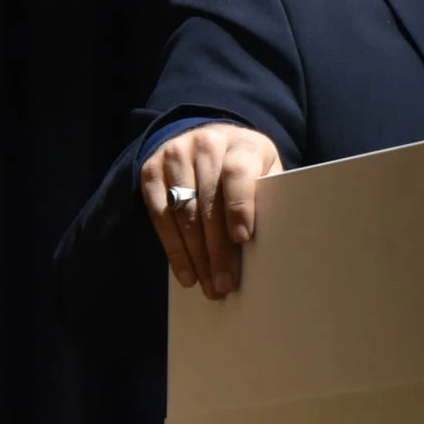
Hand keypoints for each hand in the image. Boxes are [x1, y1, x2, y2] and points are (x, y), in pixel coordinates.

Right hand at [138, 124, 285, 298]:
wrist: (210, 138)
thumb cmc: (247, 166)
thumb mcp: (266, 171)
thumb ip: (267, 196)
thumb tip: (273, 242)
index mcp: (242, 144)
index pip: (237, 174)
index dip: (240, 207)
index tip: (243, 239)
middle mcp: (206, 145)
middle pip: (209, 203)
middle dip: (217, 249)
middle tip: (225, 283)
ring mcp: (174, 156)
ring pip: (183, 214)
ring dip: (195, 256)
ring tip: (208, 285)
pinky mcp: (150, 171)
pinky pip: (160, 217)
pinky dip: (174, 249)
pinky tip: (186, 273)